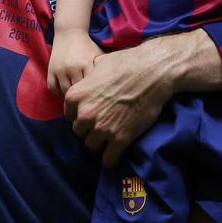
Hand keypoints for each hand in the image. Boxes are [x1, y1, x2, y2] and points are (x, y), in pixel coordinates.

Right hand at [47, 29, 100, 95]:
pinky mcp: (51, 70)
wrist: (69, 33)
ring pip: (65, 92)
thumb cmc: (87, 46)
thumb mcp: (98, 54)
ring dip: (70, 95)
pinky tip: (65, 90)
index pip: (91, 87)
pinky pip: (52, 88)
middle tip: (86, 100)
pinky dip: (58, 92)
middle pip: (78, 91)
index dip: (94, 94)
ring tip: (76, 96)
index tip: (96, 97)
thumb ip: (104, 69)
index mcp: (86, 64)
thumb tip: (114, 85)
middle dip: (83, 96)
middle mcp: (72, 67)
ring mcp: (60, 69)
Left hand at [63, 40, 175, 166]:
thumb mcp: (99, 63)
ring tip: (111, 134)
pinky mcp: (120, 139)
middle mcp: (84, 114)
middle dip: (89, 128)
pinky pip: (108, 160)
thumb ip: (89, 75)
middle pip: (79, 132)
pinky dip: (111, 157)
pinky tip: (117, 150)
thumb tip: (89, 76)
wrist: (152, 71)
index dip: (81, 114)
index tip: (92, 113)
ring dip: (100, 142)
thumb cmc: (126, 63)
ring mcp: (102, 129)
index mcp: (75, 95)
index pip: (69, 115)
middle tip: (103, 122)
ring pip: (92, 146)